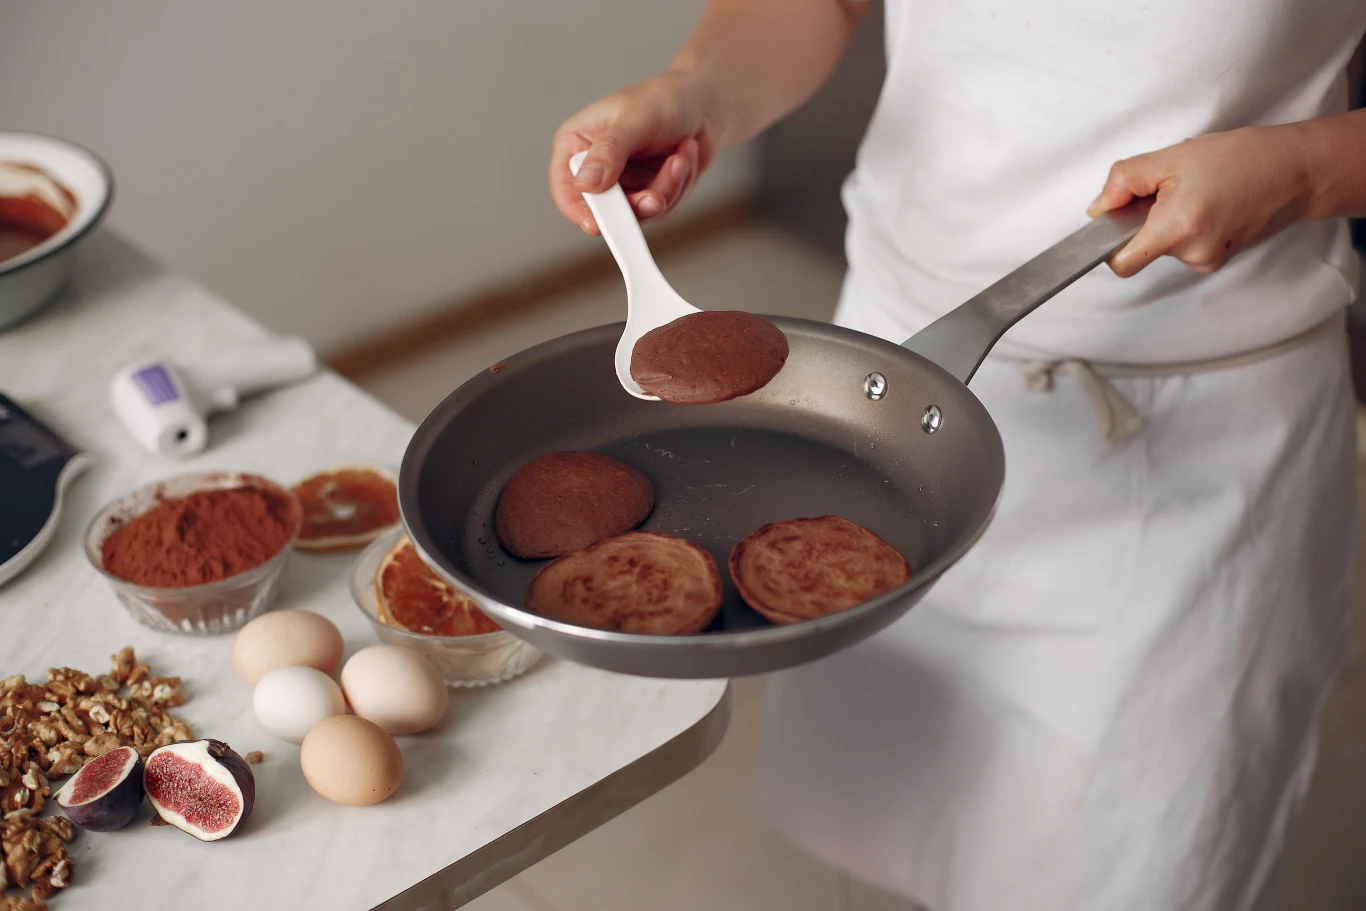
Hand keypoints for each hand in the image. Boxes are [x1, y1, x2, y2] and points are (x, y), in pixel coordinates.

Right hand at [550, 72, 715, 235]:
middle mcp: (596, 167)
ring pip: (639, 212)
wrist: (703, 102)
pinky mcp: (648, 192)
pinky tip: (683, 157)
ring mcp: (624, 183)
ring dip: (666, 188)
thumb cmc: (663, 98)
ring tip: (679, 157)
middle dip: (637, 204)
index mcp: (577, 143)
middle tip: (655, 196)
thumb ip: (609, 151)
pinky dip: (679, 185)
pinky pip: (662, 207)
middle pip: (605, 210)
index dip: (579, 211)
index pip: (565, 188)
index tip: (599, 225)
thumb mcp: (634, 120)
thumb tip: (585, 182)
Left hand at [1087, 126, 1313, 276]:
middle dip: (1146, 219)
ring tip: (1199, 192)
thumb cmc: (1242, 159)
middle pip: (1143, 248)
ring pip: (1165, 246)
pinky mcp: (1218, 259)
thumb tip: (1099, 207)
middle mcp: (1193, 253)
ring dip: (1169, 220)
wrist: (1296, 171)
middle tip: (1173, 188)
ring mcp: (1208, 261)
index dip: (1109, 245)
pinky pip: (1185, 246)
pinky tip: (1209, 203)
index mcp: (1176, 228)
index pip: (1122, 264)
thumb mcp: (1172, 157)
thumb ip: (1125, 181)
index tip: (1112, 224)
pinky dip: (1187, 225)